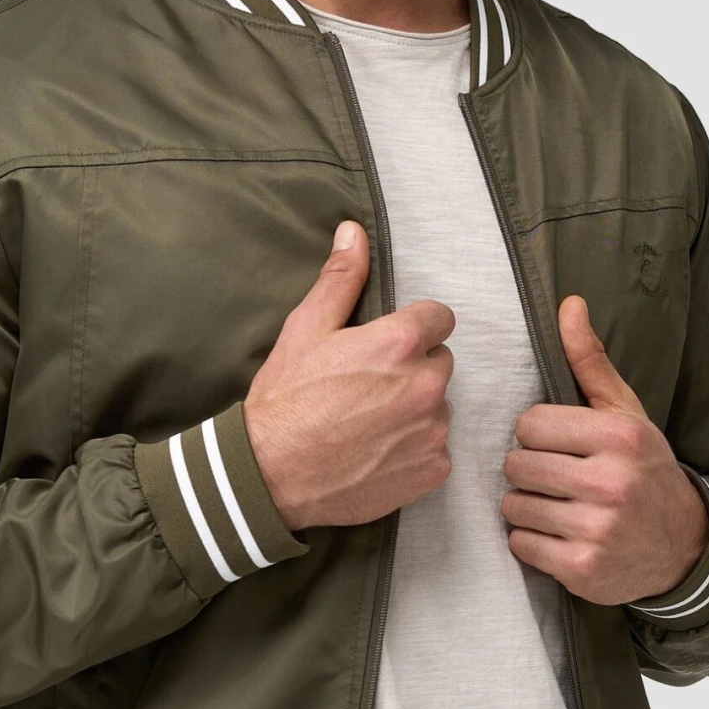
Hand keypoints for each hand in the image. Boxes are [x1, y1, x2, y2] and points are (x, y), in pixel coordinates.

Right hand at [243, 222, 455, 530]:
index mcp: (401, 343)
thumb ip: (340, 279)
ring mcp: (433, 431)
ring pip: (437, 408)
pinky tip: (375, 453)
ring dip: (413, 411)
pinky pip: (435, 450)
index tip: (386, 346)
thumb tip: (354, 233)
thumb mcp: (305, 329)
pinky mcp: (432, 470)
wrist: (269, 475)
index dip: (412, 328)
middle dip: (412, 370)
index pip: (439, 318)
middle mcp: (426, 385)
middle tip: (367, 388)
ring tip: (367, 424)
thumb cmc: (285, 400)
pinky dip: (412, 451)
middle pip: (439, 363)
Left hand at [500, 295, 708, 604]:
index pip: (529, 424)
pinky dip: (532, 540)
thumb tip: (568, 305)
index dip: (537, 434)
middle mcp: (611, 483)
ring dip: (527, 506)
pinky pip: (521, 544)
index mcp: (619, 437)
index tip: (559, 444)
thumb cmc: (643, 469)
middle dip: (529, 470)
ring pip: (514, 505)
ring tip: (559, 505)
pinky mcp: (582, 569)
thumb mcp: (625, 413)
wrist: (683, 545)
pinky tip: (560, 533)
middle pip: (517, 465)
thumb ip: (589, 361)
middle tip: (557, 476)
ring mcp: (597, 530)